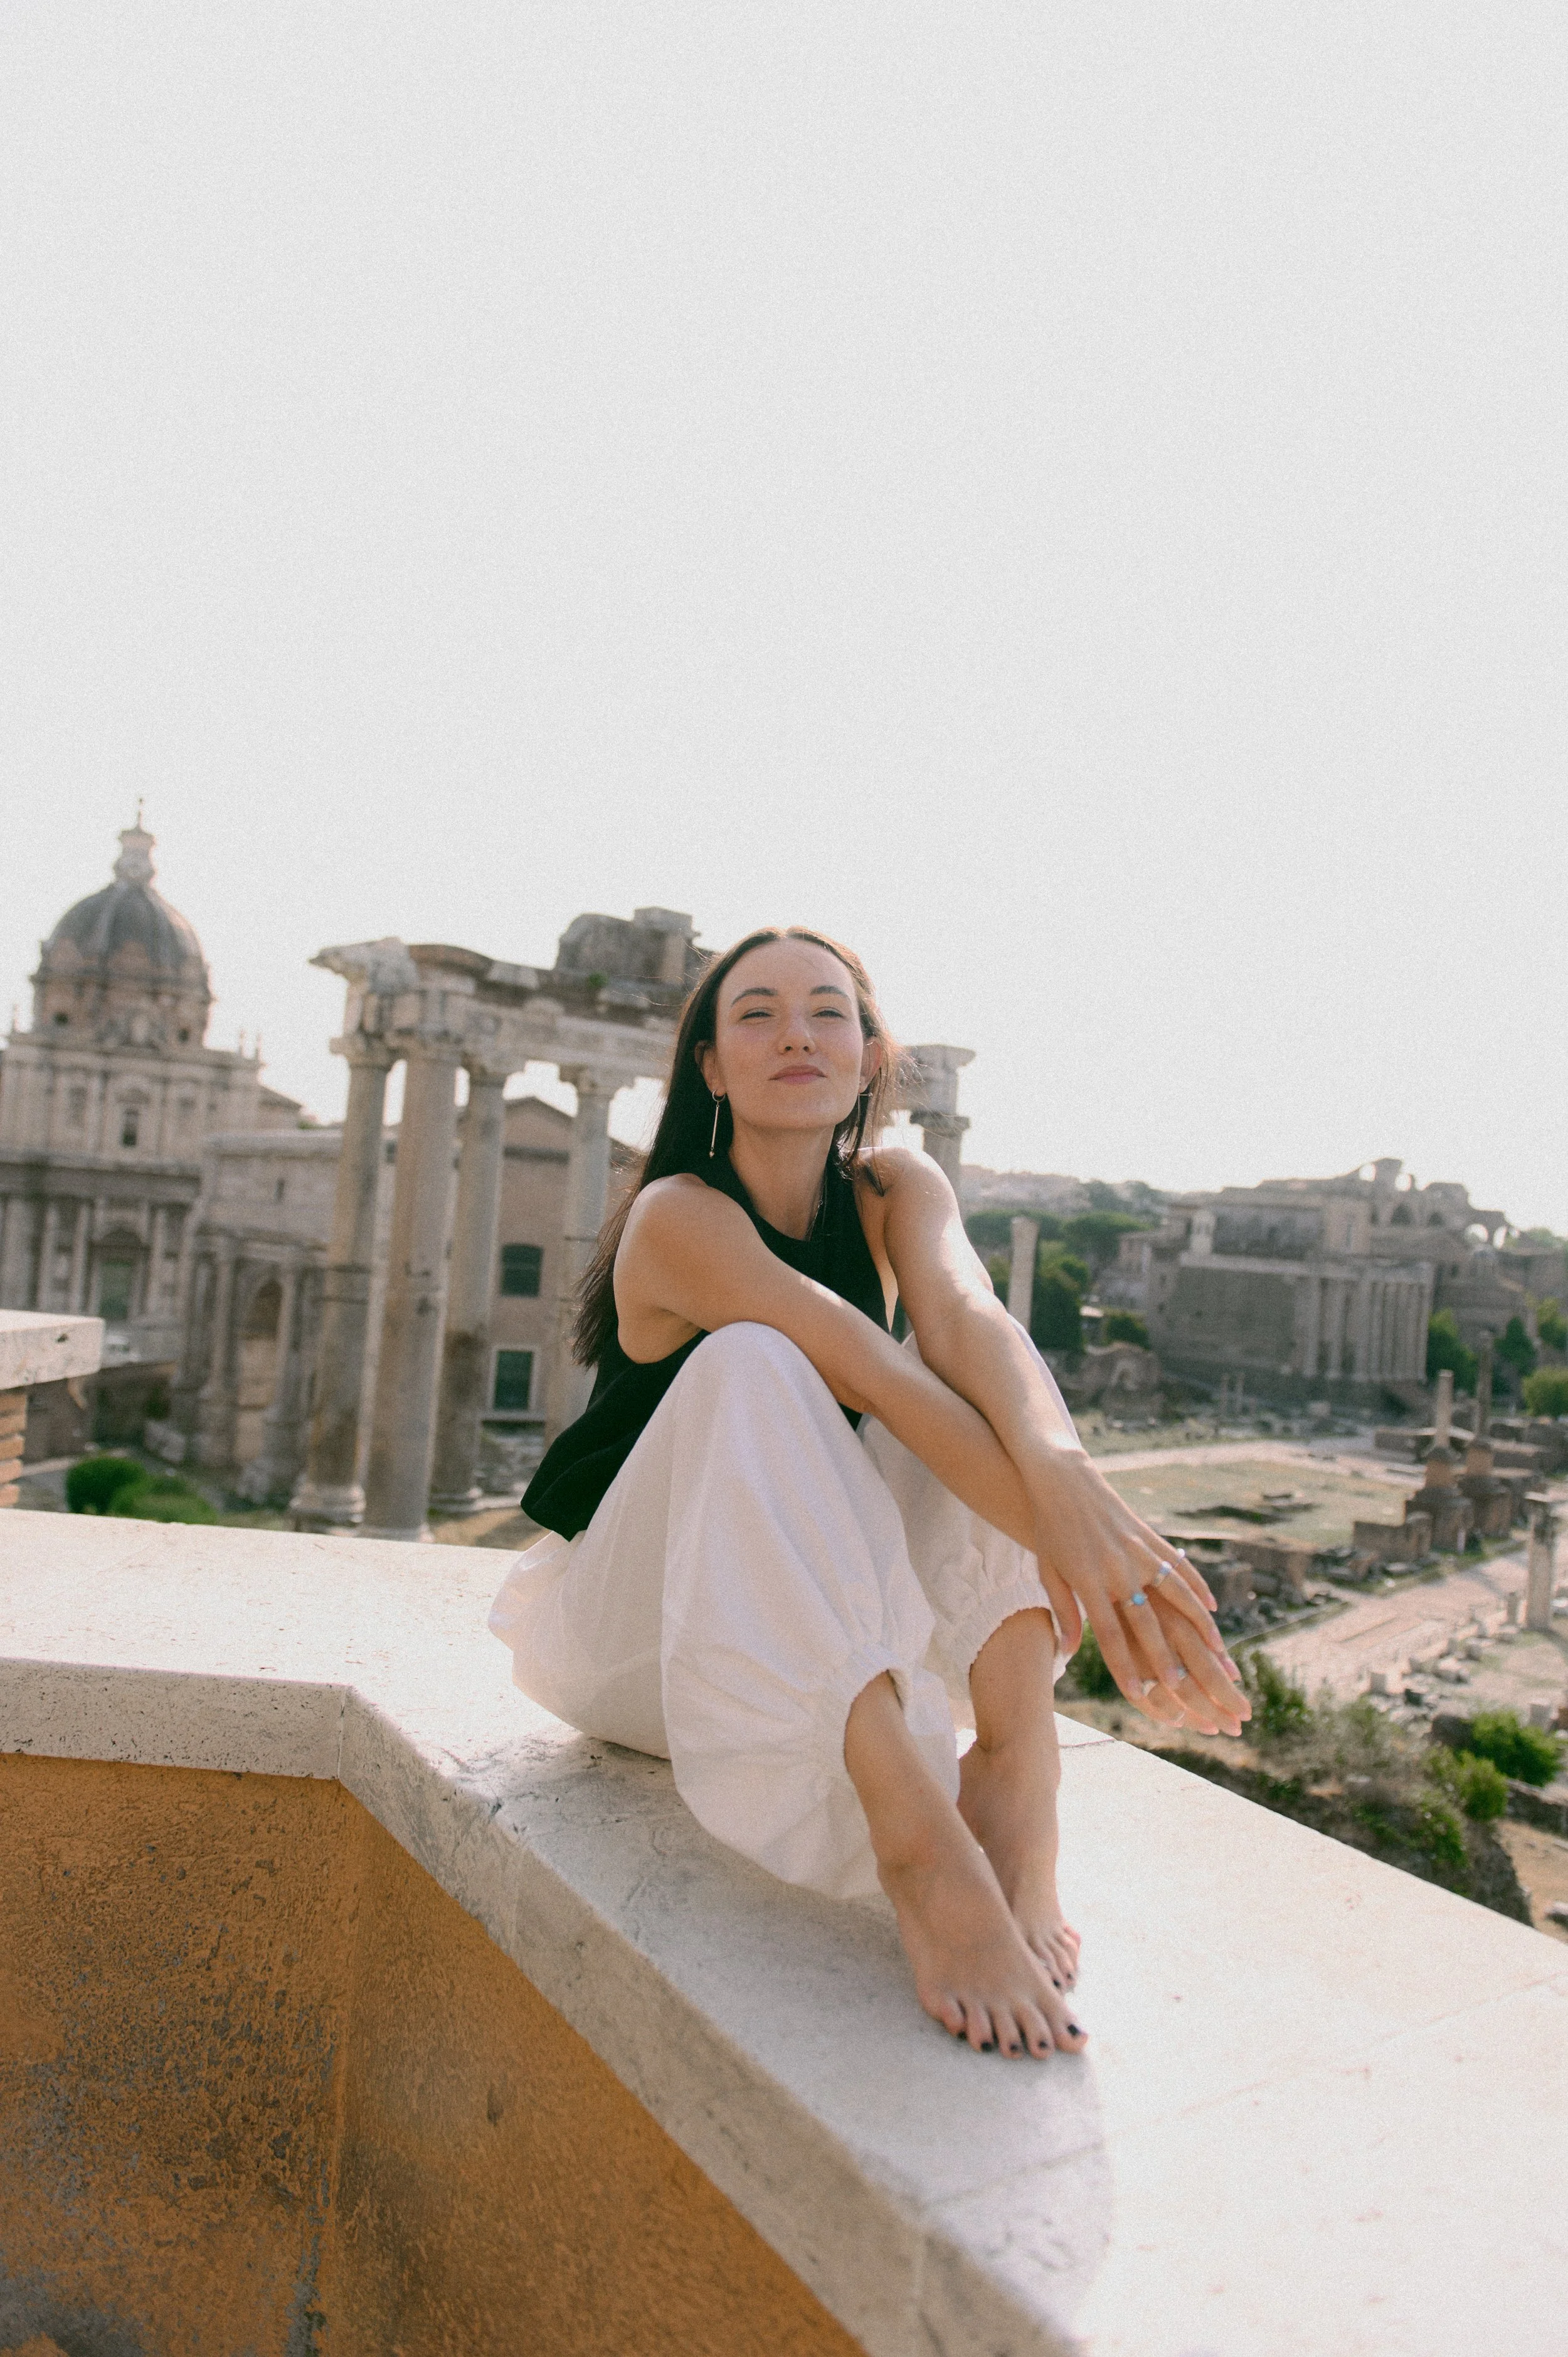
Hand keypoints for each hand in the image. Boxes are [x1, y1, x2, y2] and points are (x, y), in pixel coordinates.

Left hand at [1025, 1451, 1249, 1738]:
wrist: (1061, 1478)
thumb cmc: (1050, 1530)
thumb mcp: (1047, 1571)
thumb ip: (1062, 1612)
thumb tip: (1069, 1652)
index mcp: (1088, 1582)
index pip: (1108, 1635)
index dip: (1124, 1667)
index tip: (1140, 1696)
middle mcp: (1115, 1569)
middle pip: (1144, 1621)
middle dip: (1162, 1656)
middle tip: (1181, 1686)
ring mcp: (1136, 1551)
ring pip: (1172, 1594)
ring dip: (1194, 1625)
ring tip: (1215, 1653)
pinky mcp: (1148, 1536)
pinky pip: (1178, 1566)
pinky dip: (1196, 1587)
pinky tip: (1211, 1608)